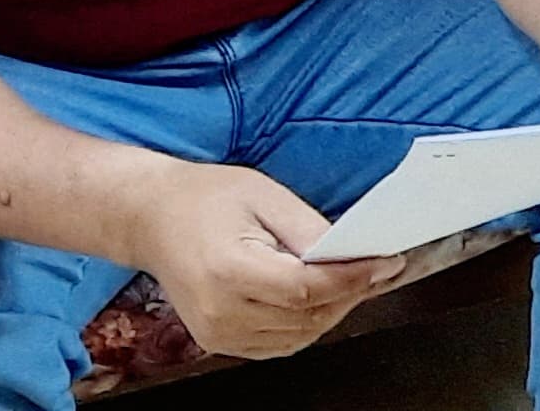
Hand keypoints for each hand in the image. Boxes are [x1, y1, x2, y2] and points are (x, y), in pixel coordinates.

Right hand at [128, 164, 403, 359]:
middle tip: (380, 268)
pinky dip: (307, 325)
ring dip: (333, 311)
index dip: (354, 279)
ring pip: (298, 337)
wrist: (151, 219)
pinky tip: (322, 298)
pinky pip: (278, 344)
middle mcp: (221, 312)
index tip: (388, 263)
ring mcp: (216, 334)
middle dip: (351, 294)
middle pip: (307, 317)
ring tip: (355, 281)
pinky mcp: (218, 342)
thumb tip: (352, 254)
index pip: (307, 289)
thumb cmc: (203, 198)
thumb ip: (308, 229)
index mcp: (229, 271)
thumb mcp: (263, 195)